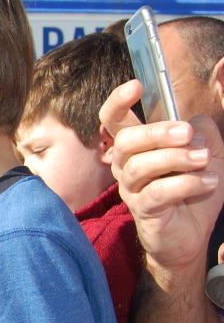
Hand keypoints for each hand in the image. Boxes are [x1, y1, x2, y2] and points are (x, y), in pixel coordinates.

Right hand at [101, 80, 223, 272]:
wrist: (191, 235)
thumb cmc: (192, 191)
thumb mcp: (208, 154)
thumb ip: (205, 132)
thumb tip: (195, 122)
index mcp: (137, 147)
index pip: (113, 120)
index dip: (118, 102)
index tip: (136, 86)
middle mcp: (126, 165)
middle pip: (127, 140)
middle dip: (158, 132)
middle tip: (187, 134)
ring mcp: (131, 189)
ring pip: (140, 166)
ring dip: (177, 159)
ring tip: (204, 160)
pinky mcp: (142, 210)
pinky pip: (158, 192)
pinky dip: (187, 183)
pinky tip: (209, 183)